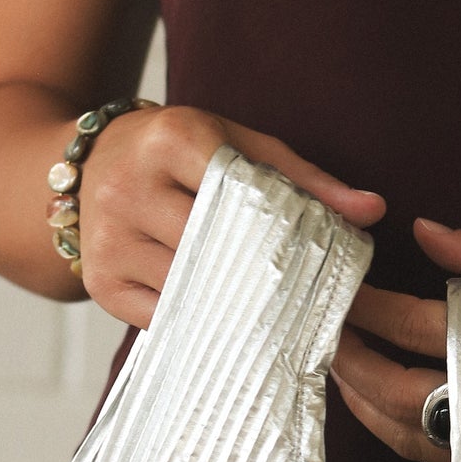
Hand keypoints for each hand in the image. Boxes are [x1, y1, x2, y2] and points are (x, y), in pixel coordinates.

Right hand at [74, 104, 385, 326]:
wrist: (88, 166)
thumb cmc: (177, 155)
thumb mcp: (237, 144)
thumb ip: (303, 178)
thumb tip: (373, 211)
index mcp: (170, 139)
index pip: (239, 191)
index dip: (280, 230)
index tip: (317, 259)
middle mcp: (129, 187)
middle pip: (216, 246)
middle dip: (262, 275)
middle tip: (305, 302)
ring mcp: (109, 240)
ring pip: (191, 288)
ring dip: (233, 306)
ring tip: (270, 316)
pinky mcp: (101, 284)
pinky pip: (164, 317)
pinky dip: (198, 322)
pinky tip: (224, 322)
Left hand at [330, 219, 460, 461]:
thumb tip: (424, 233)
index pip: (409, 326)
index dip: (364, 305)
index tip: (336, 282)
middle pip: (388, 391)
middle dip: (345, 358)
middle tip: (316, 327)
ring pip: (401, 437)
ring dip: (359, 401)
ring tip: (335, 364)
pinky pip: (430, 458)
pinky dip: (393, 432)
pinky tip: (378, 404)